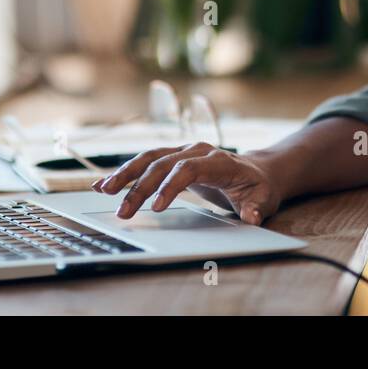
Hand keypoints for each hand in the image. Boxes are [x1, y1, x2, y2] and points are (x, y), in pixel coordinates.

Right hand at [91, 142, 283, 223]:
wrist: (258, 172)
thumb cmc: (258, 188)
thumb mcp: (264, 200)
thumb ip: (256, 209)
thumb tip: (250, 217)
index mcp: (218, 161)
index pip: (189, 168)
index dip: (171, 185)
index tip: (156, 208)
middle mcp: (197, 151)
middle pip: (163, 164)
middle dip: (140, 187)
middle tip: (123, 212)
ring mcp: (184, 152)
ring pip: (149, 158)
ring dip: (125, 174)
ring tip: (103, 190)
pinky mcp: (174, 158)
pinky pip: (146, 162)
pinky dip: (126, 172)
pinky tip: (106, 184)